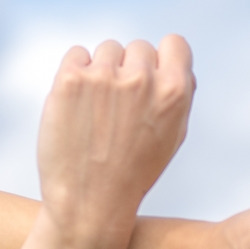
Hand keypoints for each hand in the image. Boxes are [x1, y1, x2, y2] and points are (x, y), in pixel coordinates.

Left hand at [36, 34, 195, 248]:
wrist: (89, 204)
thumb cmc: (133, 174)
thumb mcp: (173, 137)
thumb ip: (180, 96)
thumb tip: (178, 64)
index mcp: (174, 91)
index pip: (174, 43)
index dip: (162, 59)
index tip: (150, 77)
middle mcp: (141, 79)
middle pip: (138, 48)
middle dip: (129, 69)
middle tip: (118, 107)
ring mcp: (104, 77)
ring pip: (106, 50)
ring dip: (101, 72)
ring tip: (96, 111)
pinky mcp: (70, 79)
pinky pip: (76, 55)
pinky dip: (76, 73)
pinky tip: (76, 104)